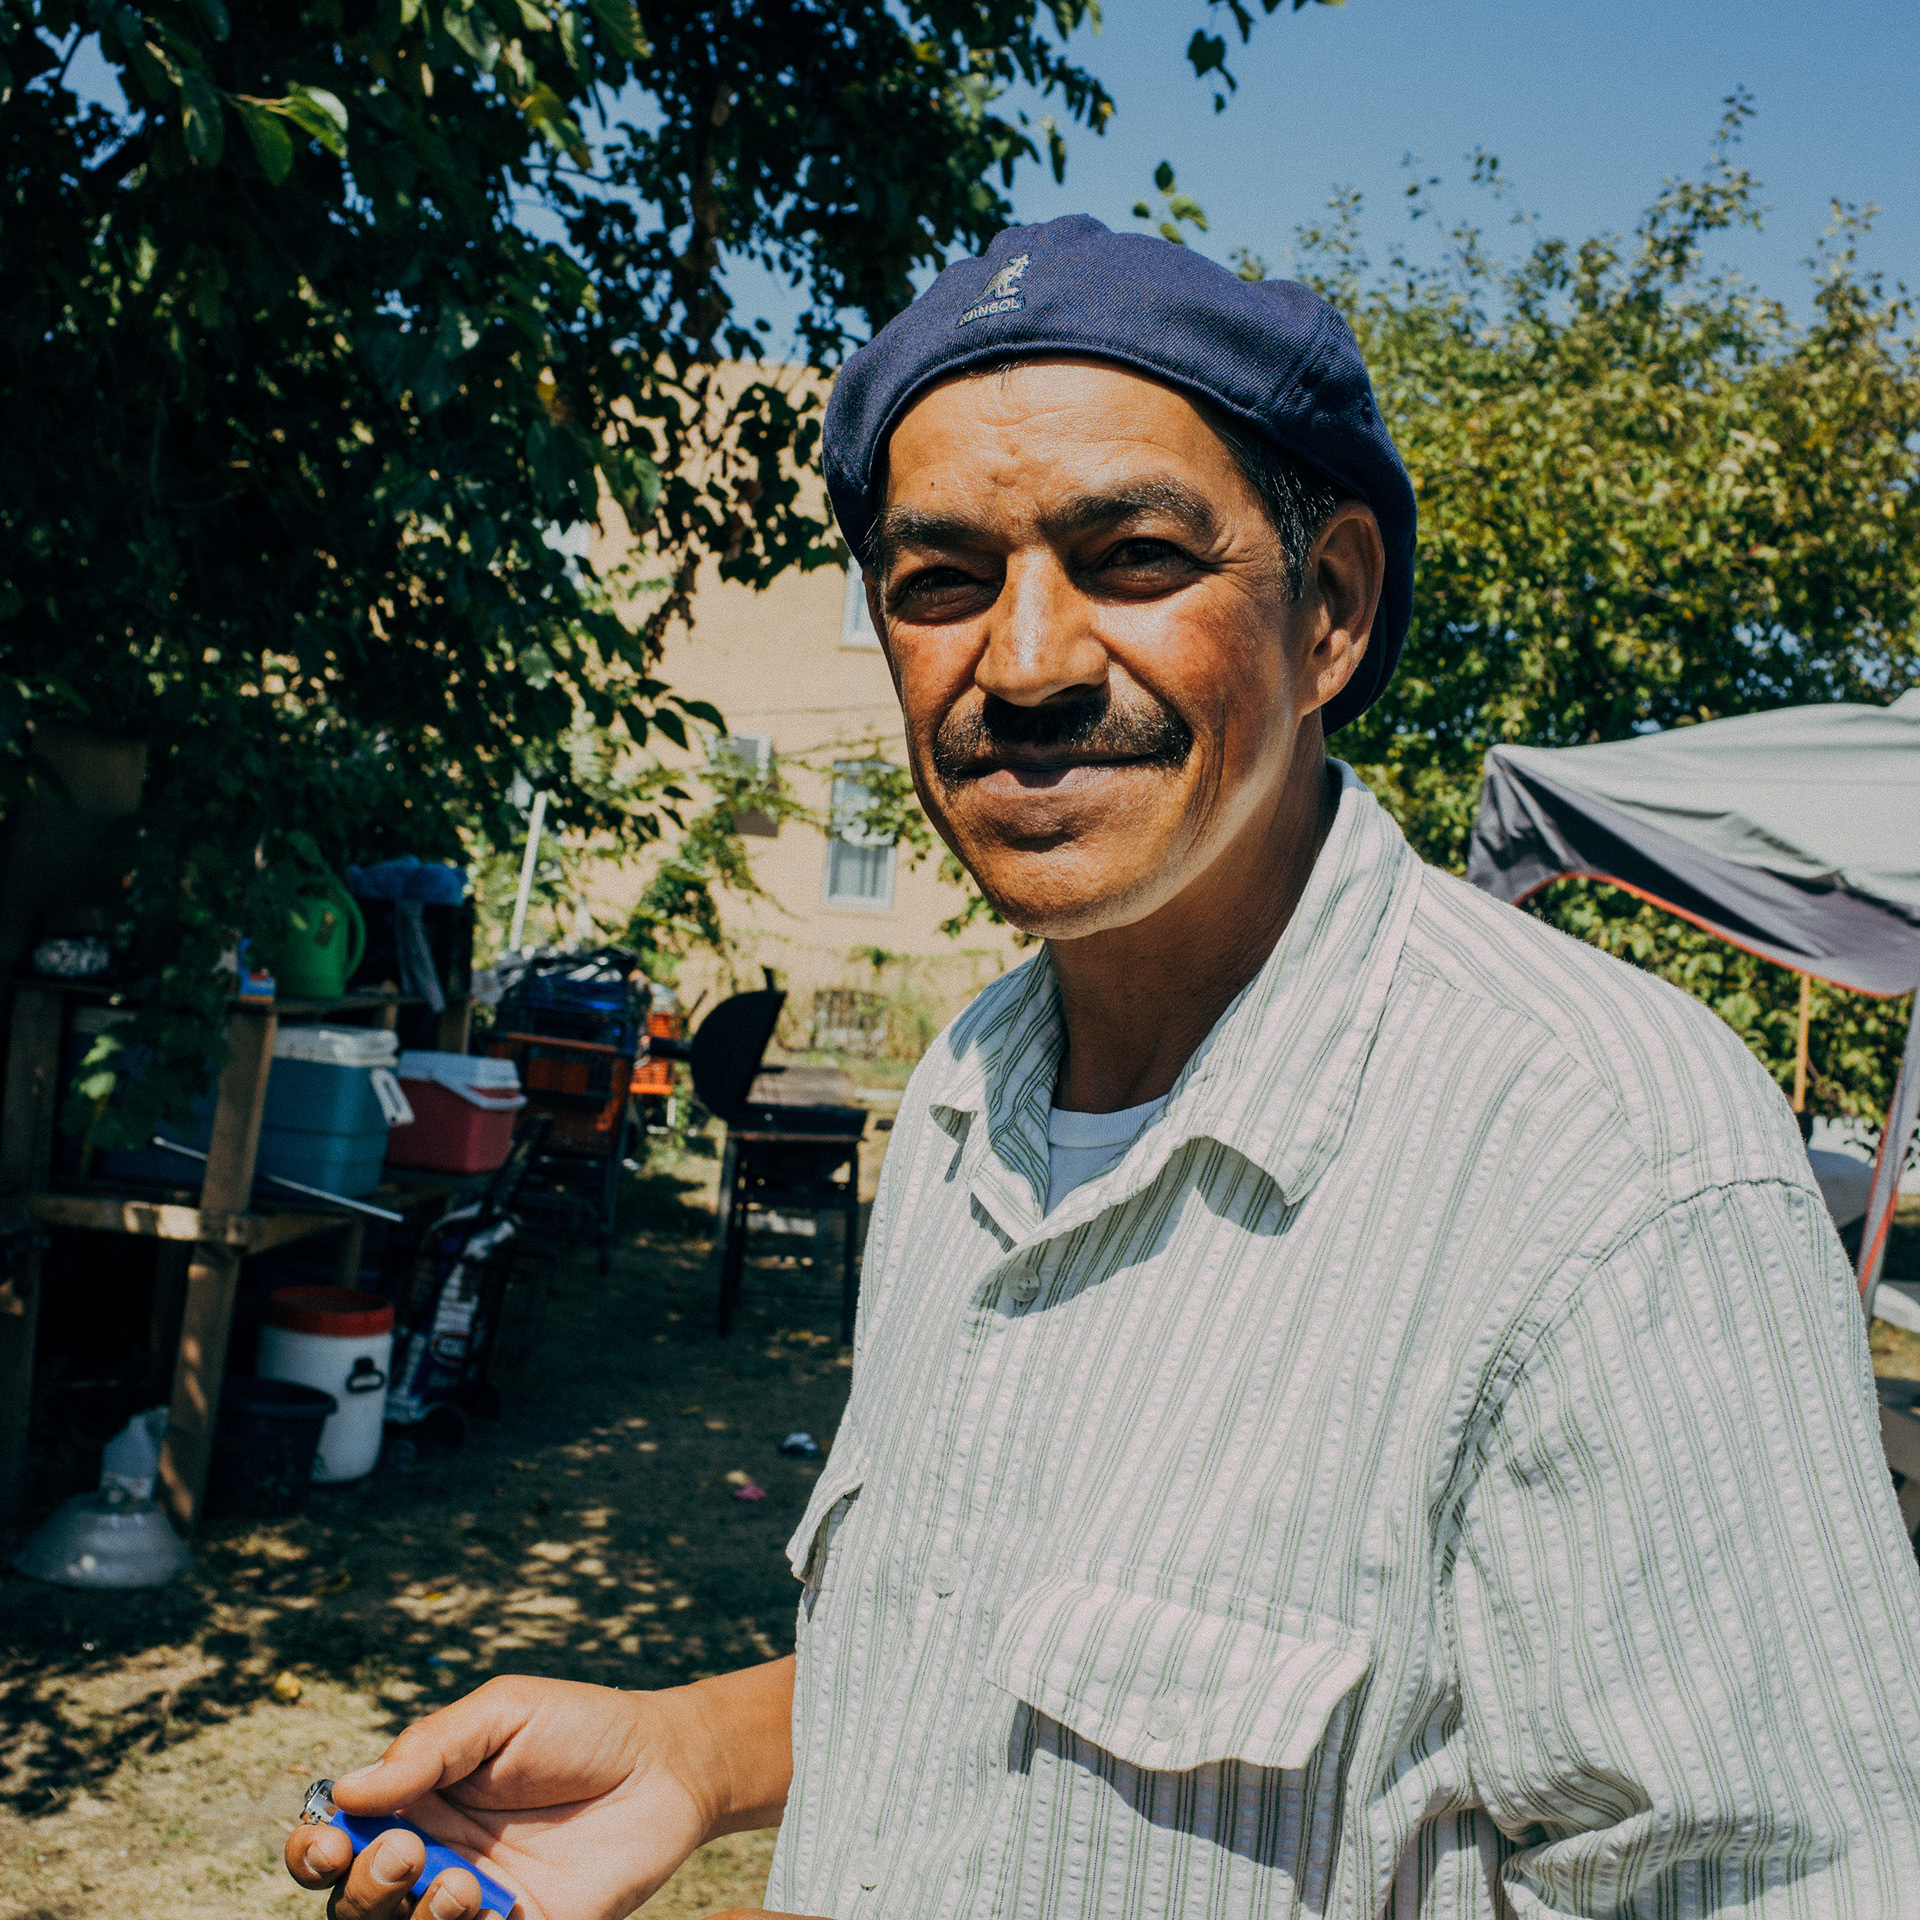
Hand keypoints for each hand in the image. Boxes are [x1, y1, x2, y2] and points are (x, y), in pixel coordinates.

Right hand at [284, 1660, 793, 1919]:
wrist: (666, 1766)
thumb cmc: (582, 1726)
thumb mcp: (503, 1712)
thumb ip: (429, 1748)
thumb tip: (345, 1791)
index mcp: (418, 1799)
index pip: (337, 1836)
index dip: (316, 1846)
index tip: (333, 1839)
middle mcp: (434, 1856)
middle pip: (353, 1897)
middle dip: (362, 1883)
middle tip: (408, 1852)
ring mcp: (472, 1901)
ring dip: (411, 1915)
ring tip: (460, 1883)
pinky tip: (492, 1906)